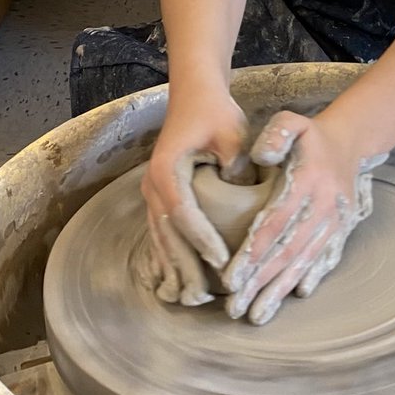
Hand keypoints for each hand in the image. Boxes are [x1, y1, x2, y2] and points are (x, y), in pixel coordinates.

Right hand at [141, 85, 252, 306]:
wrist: (195, 95)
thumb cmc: (215, 112)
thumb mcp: (231, 133)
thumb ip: (235, 164)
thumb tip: (241, 195)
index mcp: (167, 171)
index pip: (184, 213)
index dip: (202, 240)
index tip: (222, 261)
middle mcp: (153, 185)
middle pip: (167, 234)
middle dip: (185, 268)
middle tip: (204, 298)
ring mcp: (153, 192)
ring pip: (161, 239)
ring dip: (175, 269)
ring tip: (192, 298)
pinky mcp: (160, 196)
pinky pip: (161, 233)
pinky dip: (169, 258)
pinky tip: (176, 282)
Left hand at [221, 110, 386, 325]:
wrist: (349, 143)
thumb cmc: (310, 136)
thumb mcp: (291, 122)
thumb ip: (276, 135)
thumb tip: (259, 158)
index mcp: (308, 180)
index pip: (276, 222)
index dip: (253, 251)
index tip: (230, 277)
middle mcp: (324, 205)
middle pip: (287, 250)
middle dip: (260, 282)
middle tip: (234, 307)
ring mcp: (335, 221)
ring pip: (305, 260)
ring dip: (280, 290)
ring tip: (256, 315)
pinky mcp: (342, 230)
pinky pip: (326, 258)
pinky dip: (311, 278)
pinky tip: (295, 296)